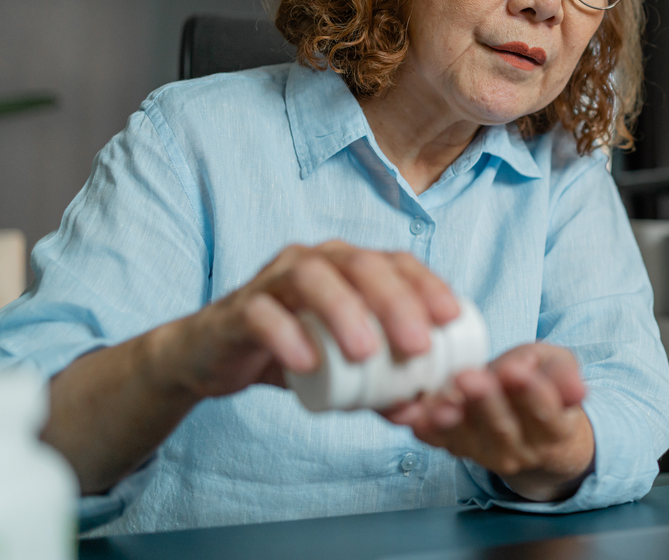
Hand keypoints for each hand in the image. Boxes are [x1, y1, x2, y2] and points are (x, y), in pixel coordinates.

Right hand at [147, 241, 459, 399]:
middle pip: (361, 265)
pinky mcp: (237, 309)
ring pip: (311, 278)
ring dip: (344, 312)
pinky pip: (261, 313)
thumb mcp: (344, 371)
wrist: (214, 358)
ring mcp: (273, 280)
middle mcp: (314, 261)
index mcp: (349, 266)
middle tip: (418, 345)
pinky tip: (306, 364)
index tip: (451, 318)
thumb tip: (420, 411)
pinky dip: (286, 335)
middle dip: (395, 301)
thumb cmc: (293, 353)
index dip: (426, 284)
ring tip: (366, 354)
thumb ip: (381, 388)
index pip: (396, 262)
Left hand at [381, 343, 594, 502]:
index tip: (515, 371)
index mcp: (555, 427)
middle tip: (468, 379)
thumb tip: (577, 392)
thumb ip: (564, 374)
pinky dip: (425, 431)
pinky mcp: (460, 450)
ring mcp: (488, 454)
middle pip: (503, 428)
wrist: (527, 420)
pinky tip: (413, 416)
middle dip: (484, 403)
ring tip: (439, 405)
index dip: (530, 393)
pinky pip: (441, 443)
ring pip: (470, 440)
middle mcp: (523, 448)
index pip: (546, 413)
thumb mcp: (559, 366)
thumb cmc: (543, 381)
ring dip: (452, 422)